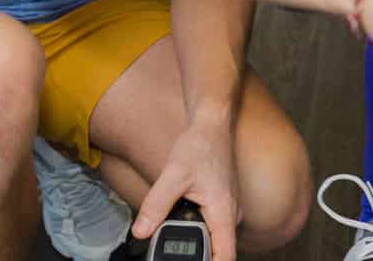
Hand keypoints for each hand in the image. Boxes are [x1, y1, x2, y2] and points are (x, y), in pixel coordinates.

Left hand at [133, 119, 240, 260]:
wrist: (211, 125)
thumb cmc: (199, 146)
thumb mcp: (173, 174)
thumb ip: (156, 204)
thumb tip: (141, 231)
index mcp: (224, 211)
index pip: (225, 255)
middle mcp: (232, 214)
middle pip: (218, 249)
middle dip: (195, 250)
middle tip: (169, 244)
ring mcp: (229, 209)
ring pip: (215, 236)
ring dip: (196, 237)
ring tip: (174, 227)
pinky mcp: (224, 204)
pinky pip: (214, 224)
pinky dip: (199, 226)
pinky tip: (183, 215)